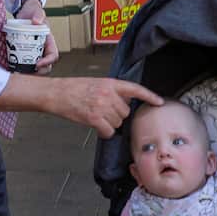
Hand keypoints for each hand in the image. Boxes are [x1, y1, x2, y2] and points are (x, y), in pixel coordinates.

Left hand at [16, 0, 58, 73]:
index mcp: (49, 41)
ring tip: (18, 71)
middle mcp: (44, 49)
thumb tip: (36, 21)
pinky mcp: (26, 52)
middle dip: (38, 71)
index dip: (47, 62)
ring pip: (36, 67)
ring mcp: (35, 52)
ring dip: (29, 71)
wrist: (24, 11)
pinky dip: (21, 67)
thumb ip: (38, 15)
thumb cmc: (33, 11)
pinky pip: (26, 63)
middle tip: (26, 71)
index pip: (53, 55)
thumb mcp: (36, 11)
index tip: (37, 64)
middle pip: (46, 66)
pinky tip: (13, 68)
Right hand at [48, 79, 162, 136]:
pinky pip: (108, 131)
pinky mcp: (94, 118)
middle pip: (125, 112)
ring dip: (109, 124)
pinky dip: (104, 132)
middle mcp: (108, 94)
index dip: (149, 96)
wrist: (57, 93)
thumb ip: (111, 91)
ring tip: (96, 116)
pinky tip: (96, 127)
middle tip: (103, 111)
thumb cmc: (74, 88)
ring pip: (117, 123)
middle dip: (117, 115)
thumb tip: (123, 103)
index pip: (135, 89)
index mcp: (110, 83)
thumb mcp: (97, 83)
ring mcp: (102, 106)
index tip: (159, 102)